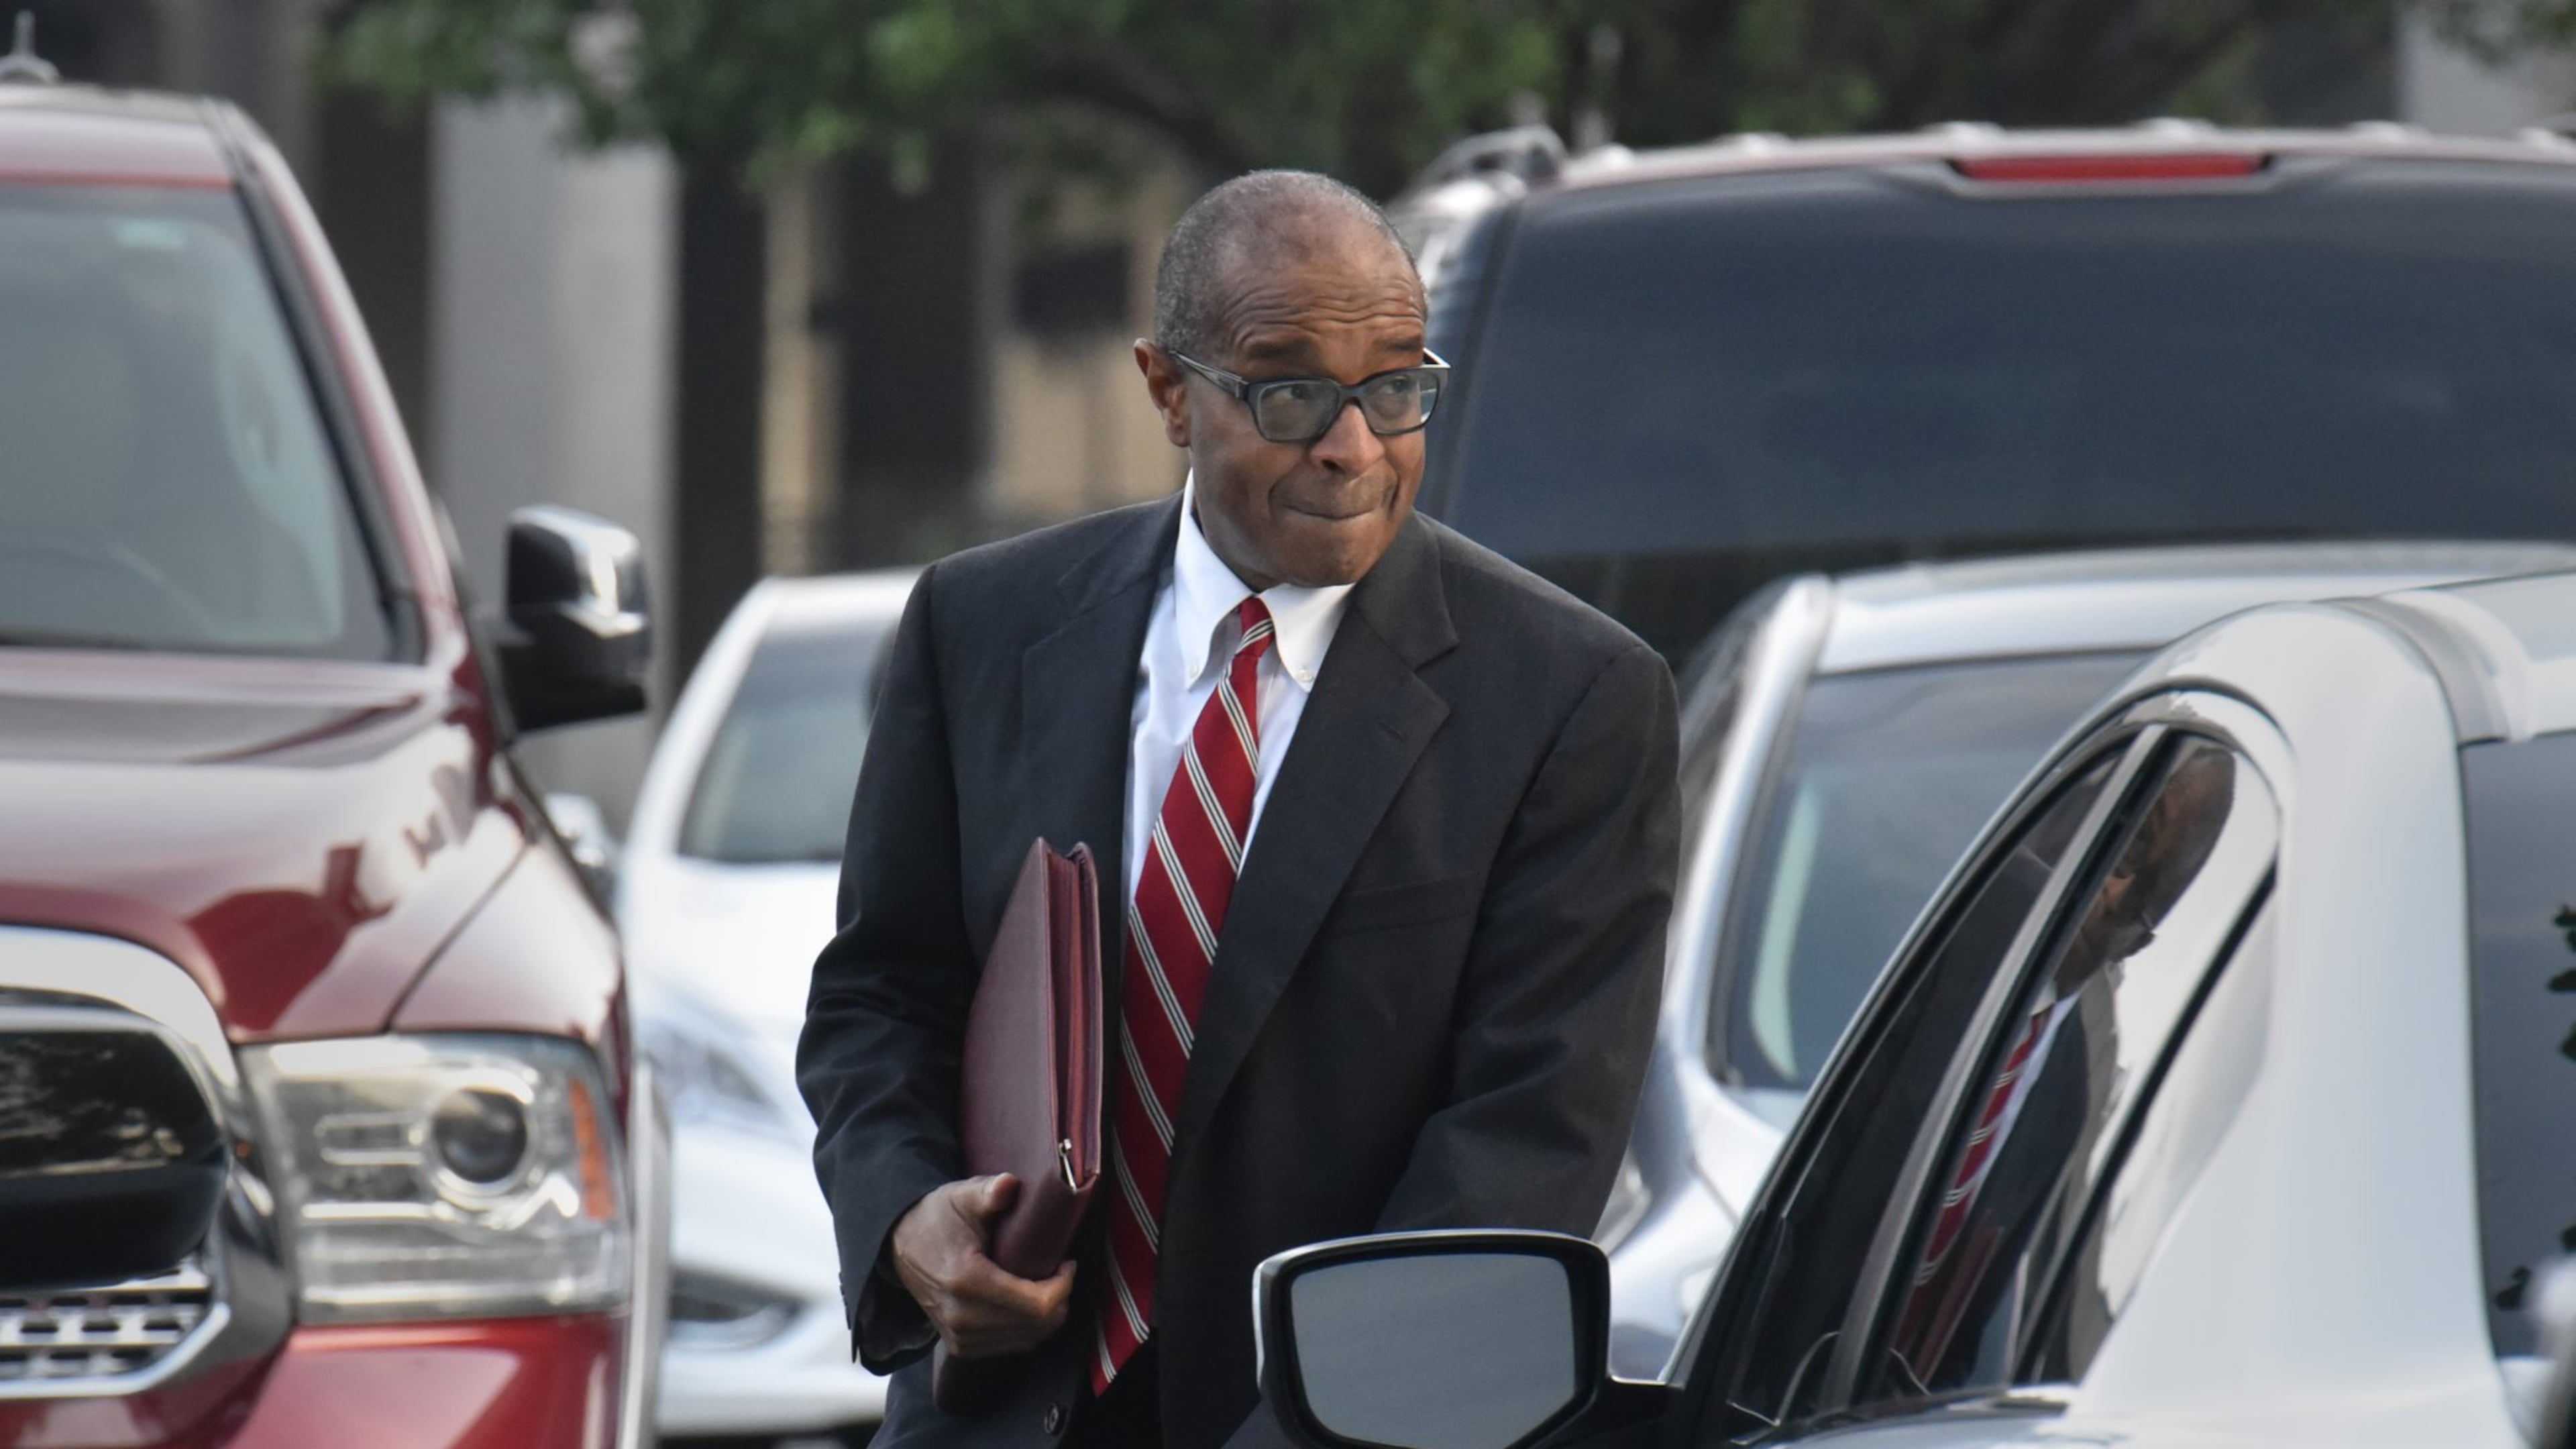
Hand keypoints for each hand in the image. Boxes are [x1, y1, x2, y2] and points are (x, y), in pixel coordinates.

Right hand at [889, 1174, 1076, 1358]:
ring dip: (1046, 1315)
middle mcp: (962, 1318)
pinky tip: (1027, 1301)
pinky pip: (1011, 1346)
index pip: (1037, 1305)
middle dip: (1059, 1299)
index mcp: (967, 1282)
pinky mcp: (960, 1346)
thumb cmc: (939, 1218)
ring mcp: (959, 1337)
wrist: (901, 1246)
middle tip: (1059, 1272)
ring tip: (1045, 1284)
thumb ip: (989, 1192)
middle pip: (1037, 1325)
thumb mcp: (963, 1196)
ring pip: (1027, 1339)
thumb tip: (1009, 1183)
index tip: (1066, 1262)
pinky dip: (1027, 1327)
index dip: (1063, 1285)